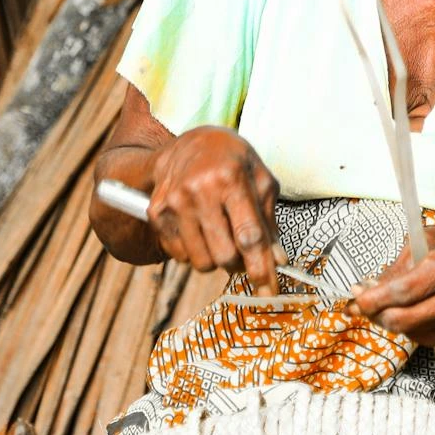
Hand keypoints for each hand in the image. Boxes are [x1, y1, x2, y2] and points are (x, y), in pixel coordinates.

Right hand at [147, 127, 282, 293]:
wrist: (189, 143)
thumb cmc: (233, 161)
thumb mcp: (261, 179)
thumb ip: (270, 220)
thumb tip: (277, 260)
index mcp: (231, 178)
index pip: (249, 235)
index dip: (261, 268)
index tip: (270, 292)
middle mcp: (199, 190)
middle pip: (224, 255)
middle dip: (240, 264)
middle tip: (246, 255)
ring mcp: (174, 203)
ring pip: (201, 262)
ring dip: (217, 259)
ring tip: (222, 236)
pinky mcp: (156, 213)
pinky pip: (180, 256)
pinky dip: (195, 252)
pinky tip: (201, 230)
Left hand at [350, 220, 434, 347]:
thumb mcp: (430, 238)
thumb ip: (398, 264)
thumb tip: (366, 289)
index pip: (407, 290)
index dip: (375, 299)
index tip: (355, 299)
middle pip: (406, 319)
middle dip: (377, 314)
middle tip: (363, 303)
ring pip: (411, 332)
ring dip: (392, 320)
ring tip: (393, 301)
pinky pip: (423, 339)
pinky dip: (411, 327)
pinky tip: (418, 309)